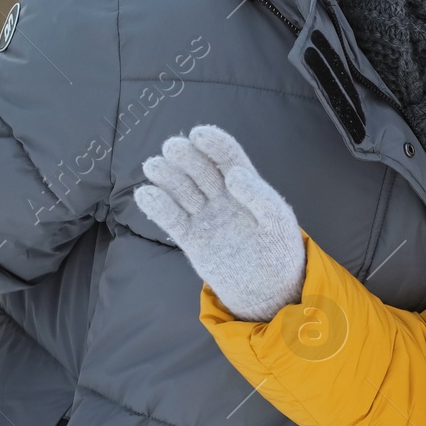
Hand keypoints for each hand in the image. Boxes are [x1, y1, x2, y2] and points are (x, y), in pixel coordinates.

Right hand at [134, 125, 305, 321]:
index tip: (198, 134)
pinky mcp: (192, 239)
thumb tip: (233, 174)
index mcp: (247, 186)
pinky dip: (158, 207)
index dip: (214, 144)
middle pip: (200, 170)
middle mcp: (222, 197)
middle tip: (172, 148)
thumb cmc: (280, 251)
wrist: (269, 291)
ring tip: (153, 166)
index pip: (228, 157)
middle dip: (186, 157)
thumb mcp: (278, 221)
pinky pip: (172, 219)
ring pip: (182, 191)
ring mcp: (206, 217)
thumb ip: (259, 196)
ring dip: (167, 177)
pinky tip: (145, 194)